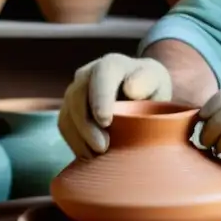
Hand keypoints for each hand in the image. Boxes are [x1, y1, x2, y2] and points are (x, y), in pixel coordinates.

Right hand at [58, 53, 172, 158]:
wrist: (138, 91)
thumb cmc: (149, 88)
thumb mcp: (156, 82)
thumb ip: (148, 83)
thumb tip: (131, 89)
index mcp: (112, 64)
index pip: (101, 76)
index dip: (100, 99)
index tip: (106, 121)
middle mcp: (88, 74)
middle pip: (77, 97)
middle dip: (86, 125)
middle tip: (102, 147)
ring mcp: (75, 90)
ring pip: (67, 113)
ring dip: (79, 137)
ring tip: (96, 156)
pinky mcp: (68, 108)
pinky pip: (64, 125)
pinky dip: (75, 142)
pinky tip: (89, 155)